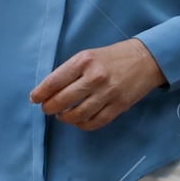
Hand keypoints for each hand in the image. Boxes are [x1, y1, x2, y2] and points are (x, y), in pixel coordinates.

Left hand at [29, 38, 166, 130]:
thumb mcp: (88, 55)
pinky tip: (78, 121)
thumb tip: (48, 90)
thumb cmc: (112, 57)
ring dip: (65, 118)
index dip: (40, 93)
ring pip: (78, 114)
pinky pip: (95, 122)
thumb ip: (70, 71)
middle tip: (47, 109)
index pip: (54, 81)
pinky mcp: (119, 106)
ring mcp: (108, 93)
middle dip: (49, 108)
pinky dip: (82, 125)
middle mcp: (95, 77)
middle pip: (63, 100)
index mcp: (84, 61)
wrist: (145, 59)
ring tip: (62, 115)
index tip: (34, 98)